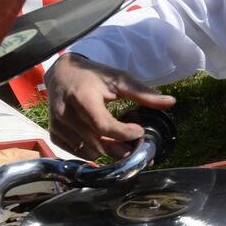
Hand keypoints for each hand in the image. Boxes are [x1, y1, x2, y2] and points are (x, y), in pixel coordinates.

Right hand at [45, 53, 175, 158]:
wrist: (63, 73)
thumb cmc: (94, 76)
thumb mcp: (119, 79)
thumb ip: (143, 93)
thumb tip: (171, 102)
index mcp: (82, 98)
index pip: (104, 126)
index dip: (124, 133)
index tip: (139, 131)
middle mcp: (66, 113)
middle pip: (98, 142)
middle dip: (121, 147)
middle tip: (136, 144)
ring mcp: (58, 125)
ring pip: (88, 151)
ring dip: (107, 150)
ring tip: (118, 140)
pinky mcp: (54, 133)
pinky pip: (76, 152)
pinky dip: (92, 151)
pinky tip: (101, 140)